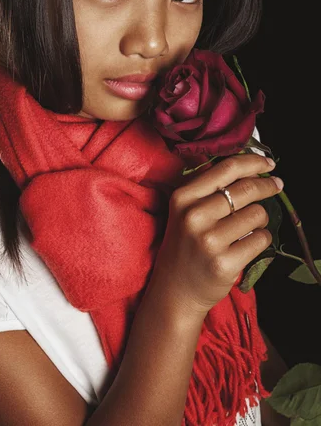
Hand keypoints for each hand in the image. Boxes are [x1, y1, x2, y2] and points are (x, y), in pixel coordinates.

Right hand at [153, 153, 281, 316]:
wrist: (176, 288)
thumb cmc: (186, 243)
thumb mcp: (185, 209)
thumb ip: (209, 186)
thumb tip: (249, 166)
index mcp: (183, 197)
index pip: (225, 169)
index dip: (252, 163)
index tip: (268, 164)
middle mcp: (193, 216)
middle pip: (246, 189)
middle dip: (267, 186)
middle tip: (276, 187)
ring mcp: (209, 241)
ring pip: (258, 214)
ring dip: (262, 218)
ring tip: (251, 225)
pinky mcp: (224, 263)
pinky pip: (261, 239)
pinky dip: (262, 239)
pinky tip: (249, 243)